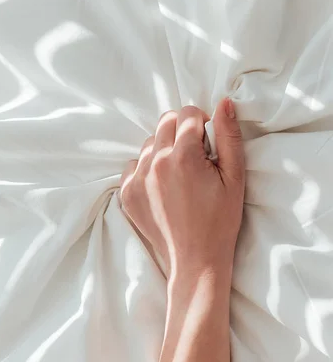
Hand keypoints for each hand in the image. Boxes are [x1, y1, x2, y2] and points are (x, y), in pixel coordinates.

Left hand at [119, 99, 244, 281]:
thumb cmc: (221, 219)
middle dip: (182, 131)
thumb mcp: (234, 177)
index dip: (202, 124)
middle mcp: (156, 162)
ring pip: (149, 142)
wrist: (196, 260)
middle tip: (195, 156)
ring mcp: (137, 177)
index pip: (188, 113)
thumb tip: (225, 102)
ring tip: (180, 174)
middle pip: (165, 122)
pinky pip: (134, 164)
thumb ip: (229, 135)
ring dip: (164, 148)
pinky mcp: (127, 192)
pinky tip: (164, 186)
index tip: (208, 144)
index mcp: (184, 155)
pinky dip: (148, 168)